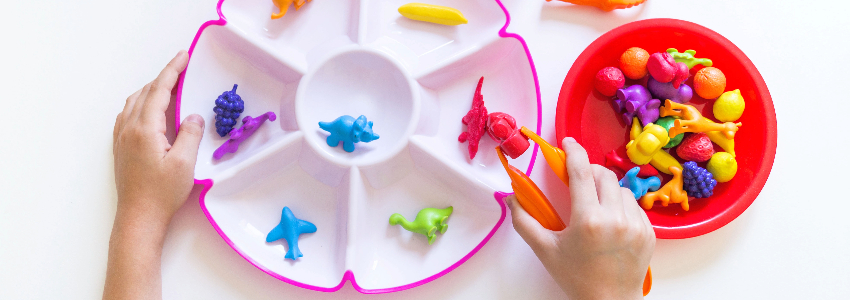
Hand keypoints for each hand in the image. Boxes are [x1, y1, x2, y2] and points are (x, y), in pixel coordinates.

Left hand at [112, 50, 203, 223]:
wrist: (139, 217)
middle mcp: (129, 129)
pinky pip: (128, 114)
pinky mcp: (121, 148)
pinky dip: (141, 103)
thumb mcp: (184, 163)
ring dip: (151, 89)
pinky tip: (150, 109)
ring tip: (169, 85)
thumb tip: (193, 116)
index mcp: (145, 128)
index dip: (172, 71)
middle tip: (181, 67)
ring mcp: (122, 138)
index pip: (159, 91)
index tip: (183, 56)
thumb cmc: (162, 194)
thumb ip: (190, 134)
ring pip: (134, 102)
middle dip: (163, 77)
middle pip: (145, 92)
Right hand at [505, 137, 654, 299]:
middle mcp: (615, 218)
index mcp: (588, 220)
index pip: (581, 172)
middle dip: (589, 170)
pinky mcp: (649, 232)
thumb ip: (524, 221)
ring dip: (606, 189)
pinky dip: (620, 205)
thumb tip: (511, 198)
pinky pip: (634, 205)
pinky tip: (609, 220)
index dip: (574, 152)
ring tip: (594, 204)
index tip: (568, 142)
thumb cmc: (576, 278)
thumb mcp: (545, 250)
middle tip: (577, 177)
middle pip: (603, 175)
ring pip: (621, 188)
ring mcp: (636, 225)